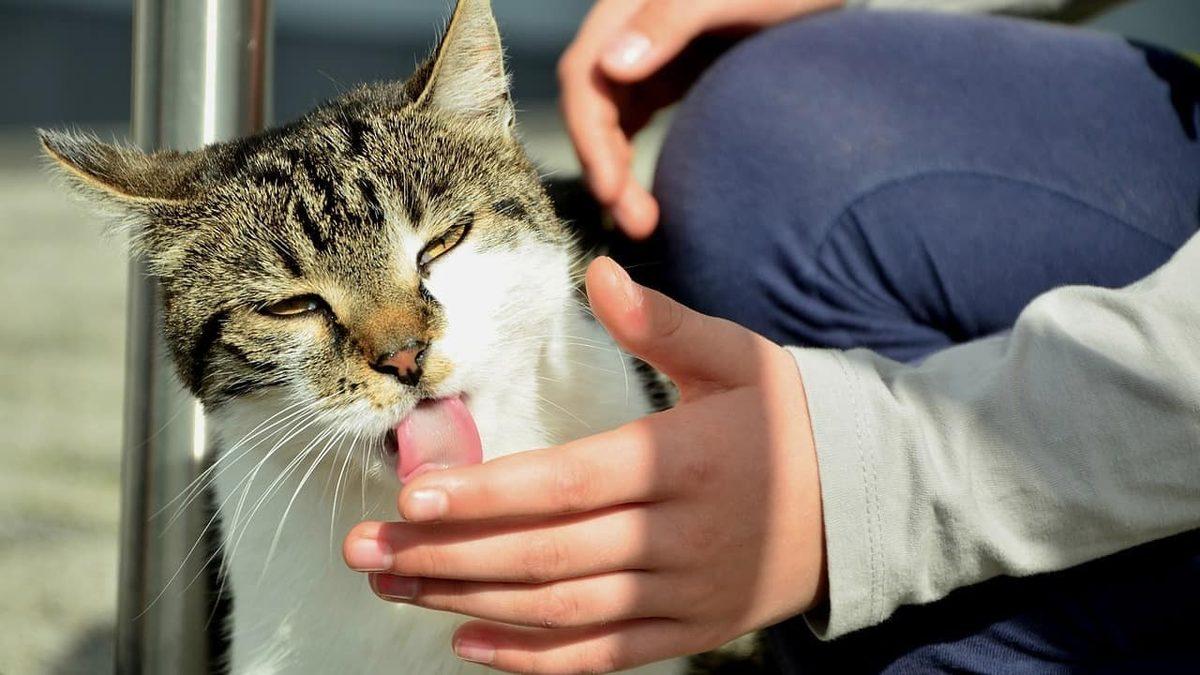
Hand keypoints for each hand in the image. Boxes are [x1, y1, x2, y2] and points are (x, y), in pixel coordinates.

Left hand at [344, 257, 826, 672]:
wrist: (862, 502)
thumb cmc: (787, 418)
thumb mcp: (738, 357)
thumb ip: (663, 323)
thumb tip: (599, 270)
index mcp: (688, 462)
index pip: (570, 483)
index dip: (489, 493)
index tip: (412, 492)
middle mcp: (682, 538)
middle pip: (547, 554)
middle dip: (447, 553)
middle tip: (366, 546)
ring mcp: (685, 595)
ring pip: (561, 609)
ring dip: (469, 599)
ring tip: (394, 583)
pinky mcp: (690, 632)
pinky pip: (602, 655)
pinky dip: (532, 658)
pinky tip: (465, 642)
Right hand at [559, 0, 843, 237]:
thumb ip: (671, 19)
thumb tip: (611, 67)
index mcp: (627, 5)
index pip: (585, 75)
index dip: (589, 135)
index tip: (609, 190)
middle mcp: (628, 30)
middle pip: (594, 105)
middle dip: (604, 166)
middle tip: (637, 224)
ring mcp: (647, 53)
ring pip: (610, 119)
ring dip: (616, 171)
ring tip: (642, 221)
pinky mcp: (668, 73)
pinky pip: (633, 121)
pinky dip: (631, 158)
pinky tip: (647, 194)